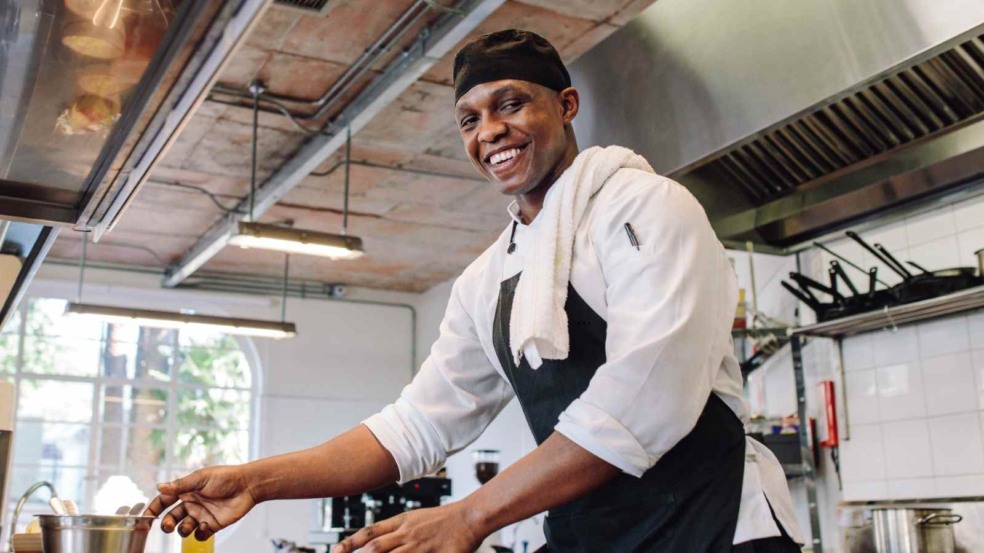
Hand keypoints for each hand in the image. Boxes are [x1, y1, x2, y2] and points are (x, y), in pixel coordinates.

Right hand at [145, 465, 257, 540]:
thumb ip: (180, 485)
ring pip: (183, 529)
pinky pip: (200, 536)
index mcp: (186, 491)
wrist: (247, 485)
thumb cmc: (225, 477)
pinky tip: (206, 525)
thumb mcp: (201, 478)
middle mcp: (191, 504)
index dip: (153, 509)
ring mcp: (201, 515)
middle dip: (165, 524)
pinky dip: (200, 534)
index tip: (145, 518)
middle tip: (167, 525)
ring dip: (182, 530)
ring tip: (189, 525)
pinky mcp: (212, 525)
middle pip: (170, 518)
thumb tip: (159, 487)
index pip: (164, 501)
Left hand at [333, 502, 487, 552]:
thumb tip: (381, 543)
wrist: (470, 516)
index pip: (370, 531)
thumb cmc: (446, 520)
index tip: (336, 550)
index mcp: (402, 521)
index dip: (351, 542)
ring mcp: (418, 544)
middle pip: (374, 547)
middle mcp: (406, 532)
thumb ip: (401, 531)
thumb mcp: (419, 520)